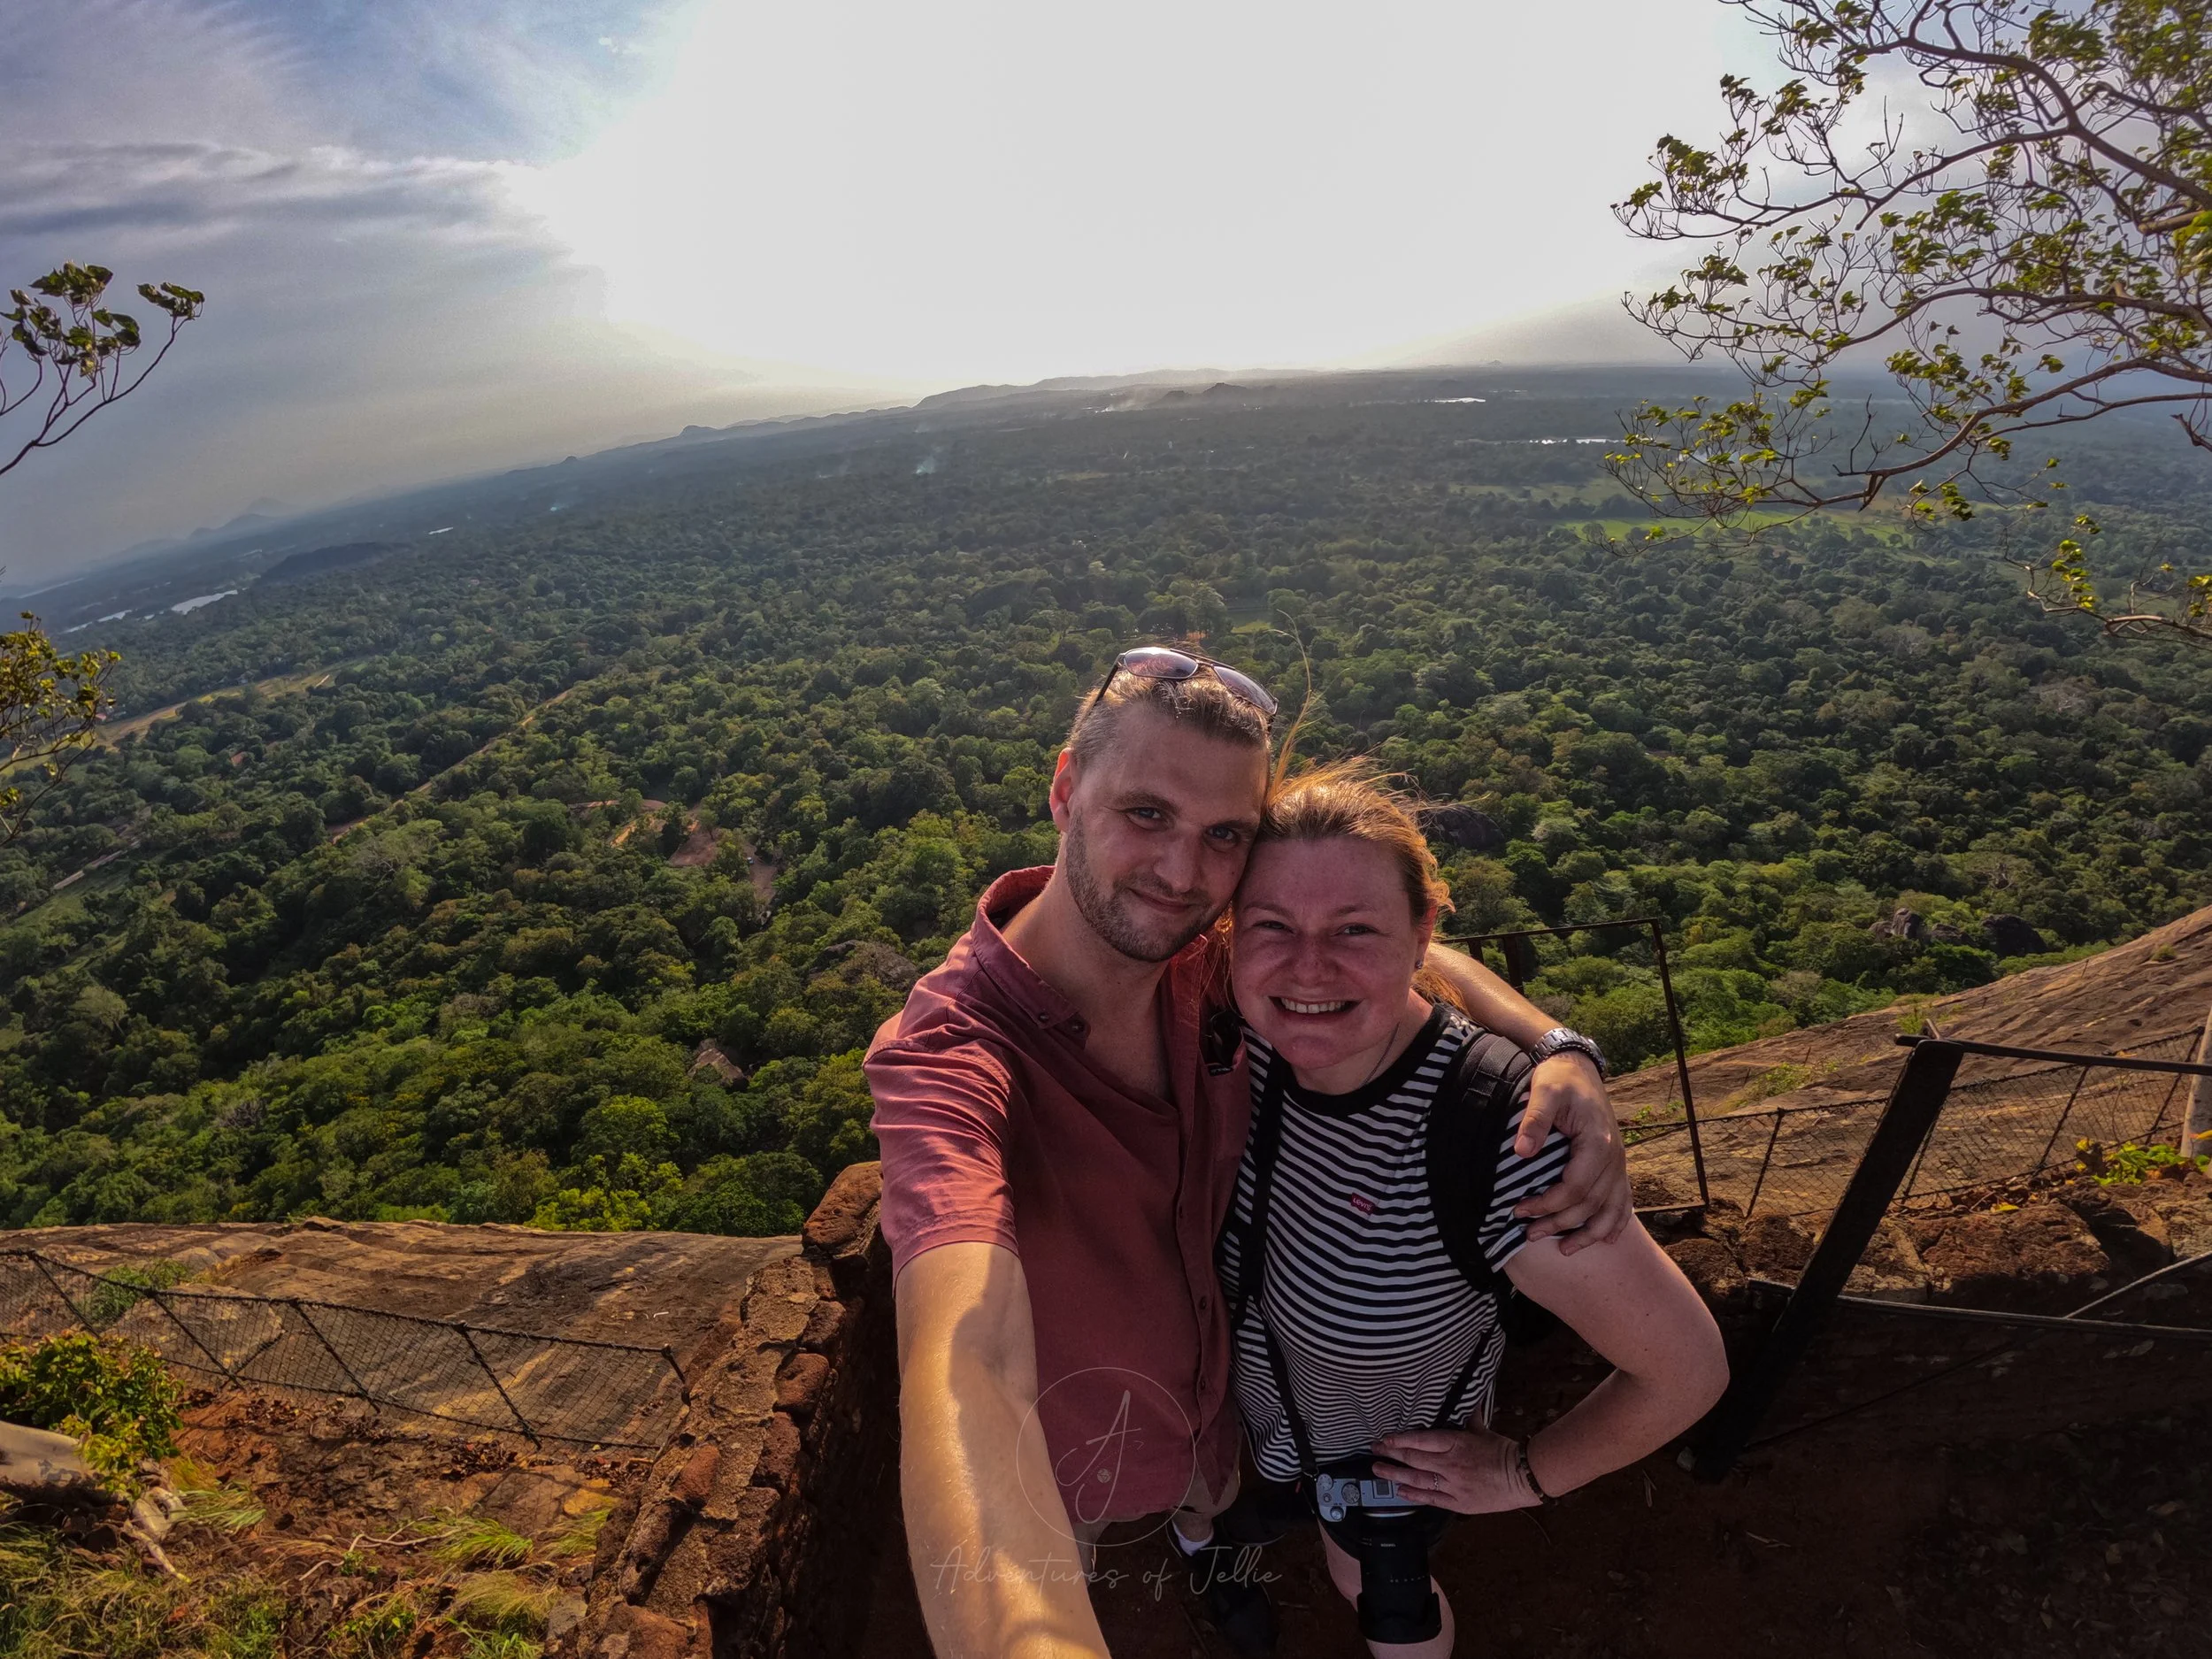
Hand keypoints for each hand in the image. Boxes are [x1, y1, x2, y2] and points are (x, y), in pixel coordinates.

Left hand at [1369, 1426, 1539, 1515]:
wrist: (1523, 1476)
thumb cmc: (1503, 1451)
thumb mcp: (1481, 1429)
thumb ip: (1467, 1416)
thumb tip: (1464, 1397)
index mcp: (1455, 1443)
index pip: (1420, 1439)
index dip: (1399, 1439)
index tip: (1384, 1438)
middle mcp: (1450, 1464)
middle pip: (1413, 1459)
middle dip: (1390, 1454)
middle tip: (1374, 1451)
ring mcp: (1453, 1485)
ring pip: (1417, 1479)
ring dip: (1394, 1475)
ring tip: (1378, 1471)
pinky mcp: (1459, 1503)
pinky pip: (1431, 1499)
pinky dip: (1413, 1494)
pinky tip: (1400, 1491)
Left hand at [1514, 1053, 1630, 1252]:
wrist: (1577, 1067)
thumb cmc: (1559, 1079)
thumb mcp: (1544, 1092)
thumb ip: (1534, 1120)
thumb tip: (1521, 1153)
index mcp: (1597, 1142)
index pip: (1575, 1187)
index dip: (1548, 1204)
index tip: (1520, 1211)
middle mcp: (1614, 1157)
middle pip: (1590, 1203)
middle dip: (1560, 1223)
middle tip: (1529, 1234)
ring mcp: (1618, 1162)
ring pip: (1611, 1209)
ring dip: (1590, 1233)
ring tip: (1566, 1250)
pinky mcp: (1616, 1163)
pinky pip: (1623, 1200)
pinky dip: (1616, 1222)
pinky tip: (1608, 1239)